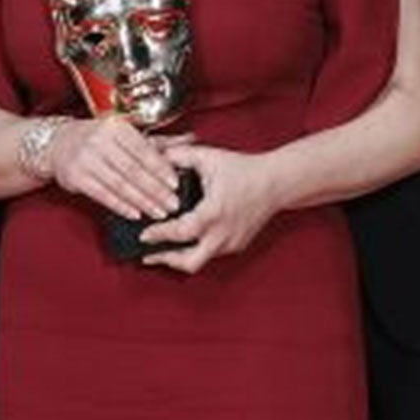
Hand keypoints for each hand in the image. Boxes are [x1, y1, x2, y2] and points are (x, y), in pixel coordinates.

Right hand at [48, 114, 184, 221]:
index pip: (143, 150)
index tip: (176, 183)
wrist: (58, 143)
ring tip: (159, 213)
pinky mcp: (76, 177)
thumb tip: (192, 139)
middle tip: (173, 204)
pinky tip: (135, 213)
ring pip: (119, 184)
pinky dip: (120, 205)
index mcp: (116, 127)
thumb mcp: (125, 134)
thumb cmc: (98, 138)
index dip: (160, 168)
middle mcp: (100, 141)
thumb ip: (158, 141)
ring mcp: (86, 159)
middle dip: (155, 190)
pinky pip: (102, 195)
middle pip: (133, 170)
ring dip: (141, 201)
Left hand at [140, 141, 282, 271]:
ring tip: (160, 252)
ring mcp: (230, 242)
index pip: (179, 232)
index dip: (158, 235)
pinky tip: (182, 244)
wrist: (276, 182)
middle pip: (189, 262)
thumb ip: (179, 156)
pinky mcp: (236, 246)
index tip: (142, 235)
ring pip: (199, 262)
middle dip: (165, 260)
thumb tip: (155, 157)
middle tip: (147, 254)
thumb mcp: (209, 157)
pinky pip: (210, 254)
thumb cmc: (244, 170)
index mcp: (214, 212)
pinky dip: (194, 251)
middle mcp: (223, 233)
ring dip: (178, 258)